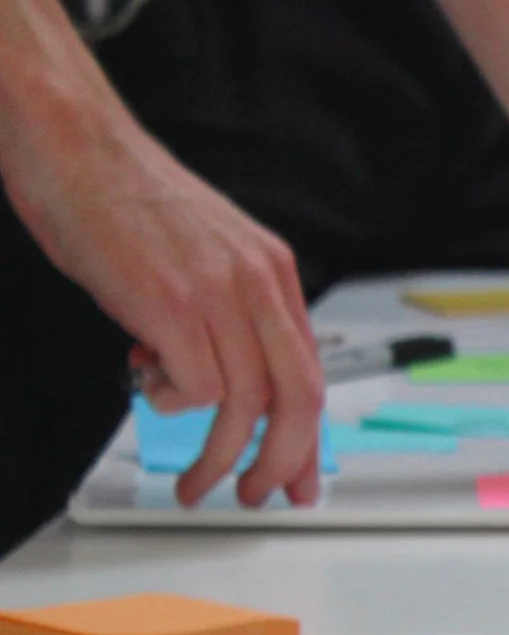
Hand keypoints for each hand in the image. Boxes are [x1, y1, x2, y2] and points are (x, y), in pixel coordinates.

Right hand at [1, 109, 322, 508]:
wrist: (72, 139)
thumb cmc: (121, 195)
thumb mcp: (202, 253)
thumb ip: (225, 310)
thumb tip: (221, 377)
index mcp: (271, 272)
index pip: (310, 371)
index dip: (308, 435)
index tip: (298, 476)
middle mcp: (256, 283)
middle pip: (299, 399)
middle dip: (284, 463)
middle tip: (257, 495)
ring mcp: (215, 293)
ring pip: (249, 406)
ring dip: (221, 458)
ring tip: (197, 481)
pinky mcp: (167, 303)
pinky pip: (196, 386)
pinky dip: (173, 404)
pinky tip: (147, 384)